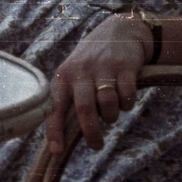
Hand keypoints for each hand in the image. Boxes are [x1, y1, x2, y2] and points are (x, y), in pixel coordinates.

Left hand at [48, 14, 152, 153]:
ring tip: (111, 113)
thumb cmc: (91, 63)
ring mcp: (103, 67)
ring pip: (108, 104)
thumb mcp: (74, 74)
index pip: (55, 106)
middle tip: (96, 145)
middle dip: (91, 132)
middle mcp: (81, 71)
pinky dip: (127, 104)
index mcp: (64, 76)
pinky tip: (125, 98)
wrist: (119, 31)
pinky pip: (127, 96)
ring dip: (111, 116)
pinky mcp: (124, 66)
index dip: (54, 130)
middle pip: (85, 108)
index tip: (56, 151)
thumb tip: (62, 138)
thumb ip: (69, 100)